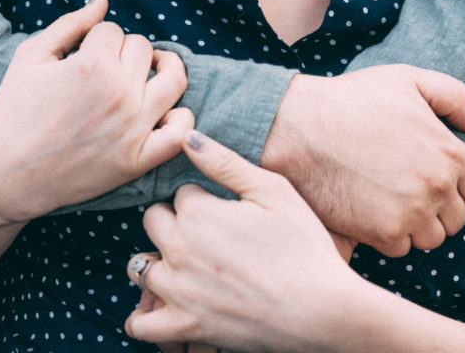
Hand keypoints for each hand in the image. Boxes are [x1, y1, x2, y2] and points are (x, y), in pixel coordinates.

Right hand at [0, 0, 192, 225]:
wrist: (4, 176)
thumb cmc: (14, 111)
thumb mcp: (32, 56)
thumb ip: (72, 23)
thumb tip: (104, 0)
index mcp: (93, 63)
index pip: (114, 30)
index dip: (98, 38)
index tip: (83, 54)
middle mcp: (120, 92)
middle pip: (144, 49)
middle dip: (124, 52)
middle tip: (105, 69)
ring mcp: (133, 128)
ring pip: (175, 79)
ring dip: (166, 69)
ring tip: (150, 73)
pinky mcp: (137, 161)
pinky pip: (180, 133)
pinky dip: (181, 119)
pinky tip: (164, 112)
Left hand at [125, 131, 353, 352]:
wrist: (323, 310)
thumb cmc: (303, 245)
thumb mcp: (272, 191)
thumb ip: (224, 162)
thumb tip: (187, 136)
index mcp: (198, 214)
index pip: (180, 192)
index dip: (203, 198)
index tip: (227, 211)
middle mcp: (179, 250)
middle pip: (153, 221)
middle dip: (175, 222)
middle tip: (210, 234)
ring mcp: (178, 292)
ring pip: (141, 266)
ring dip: (160, 261)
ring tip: (191, 265)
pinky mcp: (185, 328)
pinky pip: (141, 324)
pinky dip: (146, 313)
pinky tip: (166, 302)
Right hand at [260, 64, 464, 255]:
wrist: (300, 126)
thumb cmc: (352, 99)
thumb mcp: (407, 80)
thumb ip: (455, 97)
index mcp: (450, 152)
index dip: (460, 185)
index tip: (435, 176)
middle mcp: (438, 186)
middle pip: (455, 218)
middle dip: (436, 206)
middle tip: (405, 185)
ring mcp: (412, 213)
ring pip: (430, 238)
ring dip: (415, 224)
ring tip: (388, 197)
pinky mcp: (384, 233)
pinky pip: (401, 248)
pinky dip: (389, 235)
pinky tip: (369, 207)